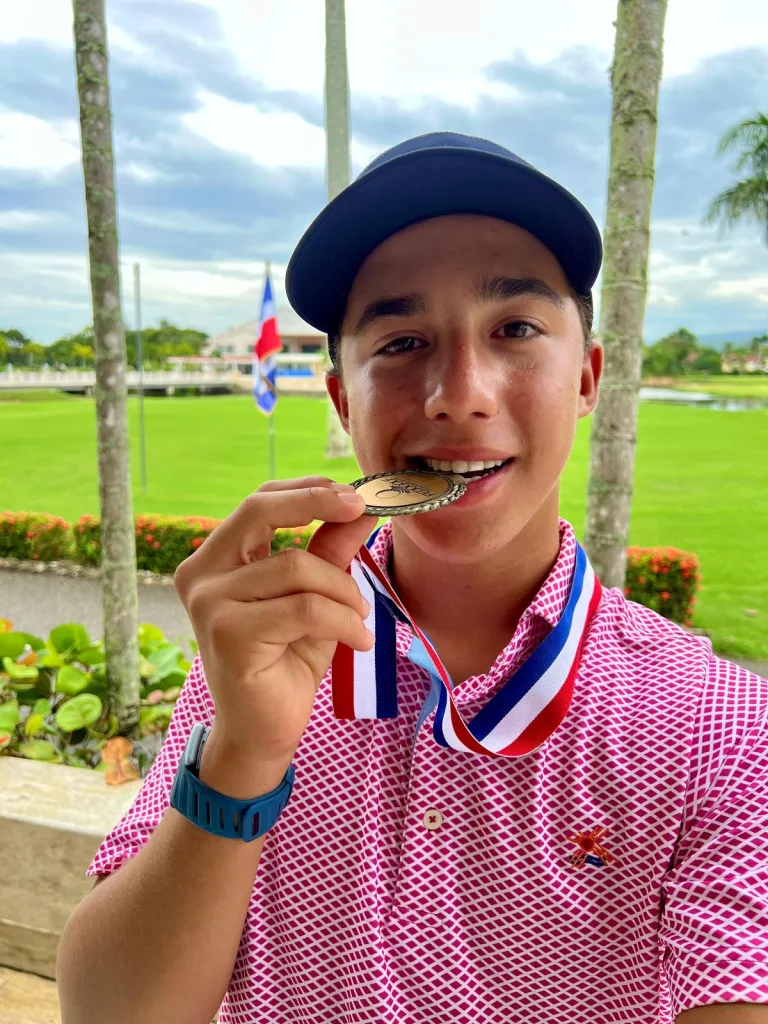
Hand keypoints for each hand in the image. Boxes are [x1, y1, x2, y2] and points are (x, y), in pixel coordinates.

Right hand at [174, 477, 373, 765]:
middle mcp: (200, 574)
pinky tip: (358, 641)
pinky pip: (305, 608)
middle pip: (260, 511)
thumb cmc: (286, 662)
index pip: (258, 502)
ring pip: (297, 566)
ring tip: (360, 617)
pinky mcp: (228, 634)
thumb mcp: (315, 597)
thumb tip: (362, 506)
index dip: (307, 491)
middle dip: (317, 503)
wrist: (264, 732)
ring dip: (344, 590)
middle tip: (362, 511)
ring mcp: (209, 603)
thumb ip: (329, 551)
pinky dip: (344, 621)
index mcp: (214, 559)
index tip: (354, 495)